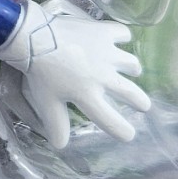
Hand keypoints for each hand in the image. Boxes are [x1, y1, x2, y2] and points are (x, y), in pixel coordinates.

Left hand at [0, 0, 150, 149]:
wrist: (34, 37)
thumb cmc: (40, 73)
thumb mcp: (46, 102)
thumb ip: (57, 124)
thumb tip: (61, 146)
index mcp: (89, 95)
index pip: (110, 120)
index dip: (122, 131)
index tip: (129, 135)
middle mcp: (104, 76)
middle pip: (131, 93)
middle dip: (140, 102)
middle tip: (144, 106)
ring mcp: (107, 53)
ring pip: (131, 63)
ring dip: (133, 69)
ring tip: (133, 70)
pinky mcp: (103, 32)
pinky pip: (122, 34)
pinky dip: (123, 38)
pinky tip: (121, 39)